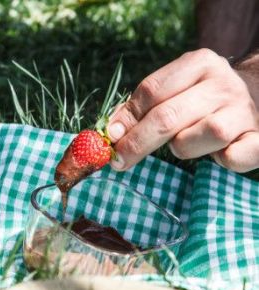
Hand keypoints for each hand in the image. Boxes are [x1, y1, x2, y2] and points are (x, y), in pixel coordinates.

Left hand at [107, 48, 258, 172]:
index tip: (109, 138)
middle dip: (136, 142)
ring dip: (182, 147)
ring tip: (188, 141)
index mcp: (199, 64)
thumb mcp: (177, 89)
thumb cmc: (204, 98)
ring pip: (196, 137)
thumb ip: (144, 105)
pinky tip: (218, 153)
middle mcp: (223, 84)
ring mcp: (243, 111)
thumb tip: (112, 131)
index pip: (152, 90)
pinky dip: (219, 161)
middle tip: (118, 161)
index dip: (126, 118)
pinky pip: (231, 159)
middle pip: (166, 116)